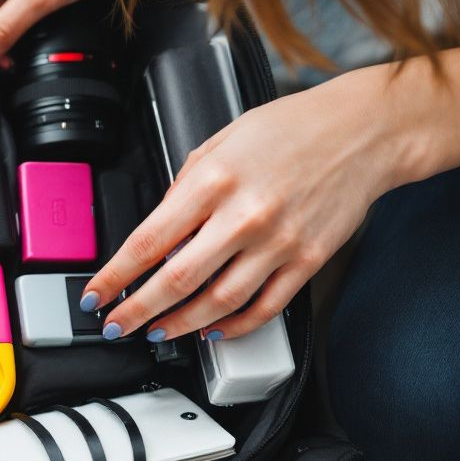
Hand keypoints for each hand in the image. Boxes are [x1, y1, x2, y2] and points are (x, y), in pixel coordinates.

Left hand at [82, 71, 409, 341]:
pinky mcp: (308, 260)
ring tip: (159, 331)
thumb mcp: (220, 142)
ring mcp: (278, 242)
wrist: (362, 131)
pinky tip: (214, 330)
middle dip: (138, 311)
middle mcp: (244, 215)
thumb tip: (159, 228)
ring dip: (182, 325)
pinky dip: (235, 326)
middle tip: (118, 325)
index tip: (96, 295)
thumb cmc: (291, 129)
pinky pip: (265, 307)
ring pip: (219, 303)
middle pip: (177, 281)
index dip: (115, 276)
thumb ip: (185, 185)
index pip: (148, 242)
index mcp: (213, 181)